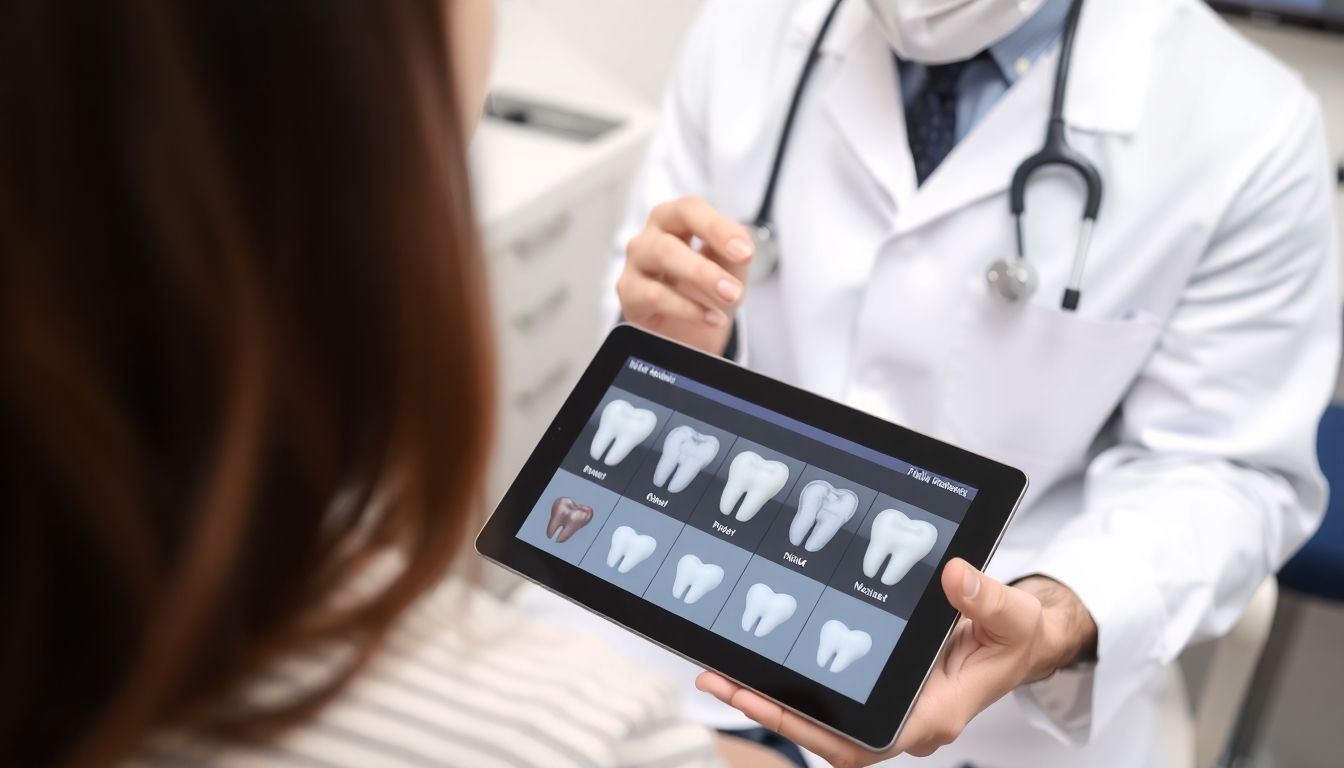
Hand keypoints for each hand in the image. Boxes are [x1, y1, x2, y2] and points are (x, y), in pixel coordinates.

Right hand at [617, 196, 753, 354]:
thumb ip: (735, 253)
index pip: (689, 209)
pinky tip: (711, 319)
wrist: (687, 329)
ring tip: (729, 299)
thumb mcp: (728, 268)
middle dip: (707, 266)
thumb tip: (742, 246)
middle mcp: (650, 236)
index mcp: (675, 221)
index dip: (717, 227)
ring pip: (661, 256)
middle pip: (670, 238)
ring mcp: (635, 263)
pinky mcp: (628, 292)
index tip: (745, 253)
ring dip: (700, 278)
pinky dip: (687, 309)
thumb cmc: (704, 289)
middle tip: (736, 290)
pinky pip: (654, 296)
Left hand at [696, 559, 1097, 766]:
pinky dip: (791, 686)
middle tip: (721, 681)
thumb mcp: (1012, 615)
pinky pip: (828, 699)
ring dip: (771, 700)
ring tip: (718, 672)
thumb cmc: (1016, 635)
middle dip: (772, 713)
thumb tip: (955, 574)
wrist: (1021, 638)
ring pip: (821, 722)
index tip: (771, 702)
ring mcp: (890, 708)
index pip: (864, 738)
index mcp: (934, 713)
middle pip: (828, 737)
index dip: (814, 728)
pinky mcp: (880, 690)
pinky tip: (755, 661)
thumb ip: (987, 599)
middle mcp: (907, 721)